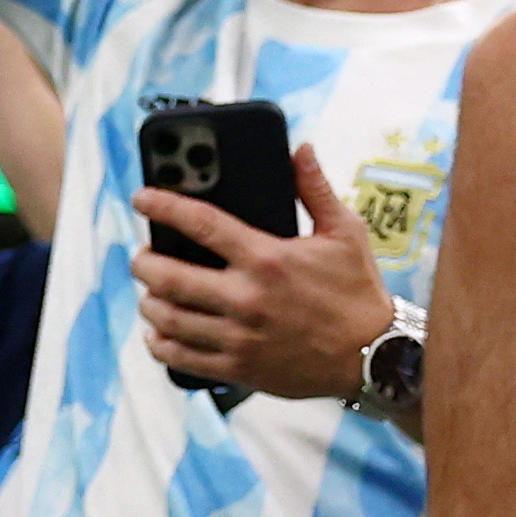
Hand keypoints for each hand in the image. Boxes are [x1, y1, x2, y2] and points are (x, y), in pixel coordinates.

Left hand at [130, 146, 400, 397]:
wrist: (373, 356)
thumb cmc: (357, 290)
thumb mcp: (345, 231)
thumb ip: (315, 188)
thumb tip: (300, 149)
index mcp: (267, 258)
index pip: (202, 224)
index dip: (165, 206)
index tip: (142, 197)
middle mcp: (246, 298)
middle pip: (170, 277)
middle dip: (144, 262)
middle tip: (142, 254)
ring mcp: (239, 337)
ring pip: (169, 319)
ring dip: (149, 302)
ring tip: (150, 290)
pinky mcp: (238, 367)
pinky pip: (181, 358)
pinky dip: (160, 344)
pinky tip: (159, 333)